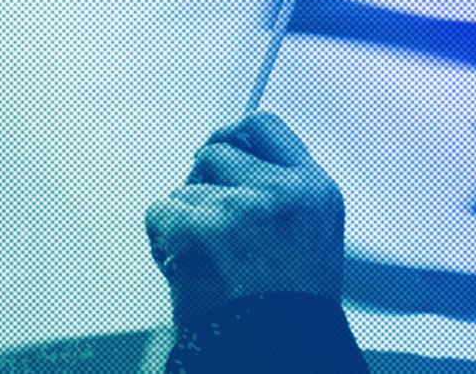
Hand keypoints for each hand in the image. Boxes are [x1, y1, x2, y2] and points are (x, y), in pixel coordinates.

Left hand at [145, 112, 345, 322]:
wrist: (276, 349)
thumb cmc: (291, 305)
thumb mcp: (315, 232)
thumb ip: (283, 189)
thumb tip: (236, 160)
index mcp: (313, 188)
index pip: (264, 127)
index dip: (235, 134)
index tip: (223, 144)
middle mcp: (278, 190)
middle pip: (216, 151)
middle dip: (207, 182)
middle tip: (213, 219)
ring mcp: (236, 206)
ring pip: (186, 188)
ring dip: (187, 219)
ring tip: (211, 257)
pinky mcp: (196, 228)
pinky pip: (161, 211)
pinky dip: (165, 238)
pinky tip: (191, 263)